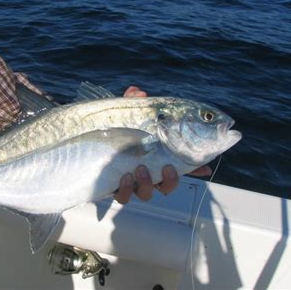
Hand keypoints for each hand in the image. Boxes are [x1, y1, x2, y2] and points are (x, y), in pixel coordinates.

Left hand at [114, 86, 212, 203]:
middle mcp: (146, 172)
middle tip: (168, 167)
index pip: (179, 164)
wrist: (85, 142)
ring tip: (140, 169)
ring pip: (147, 193)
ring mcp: (131, 182)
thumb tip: (138, 93)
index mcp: (155, 157)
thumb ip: (132, 103)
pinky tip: (124, 177)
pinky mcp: (115, 188)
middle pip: (167, 185)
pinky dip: (126, 189)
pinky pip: (123, 196)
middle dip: (171, 179)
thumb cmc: (112, 129)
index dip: (195, 167)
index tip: (205, 166)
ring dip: (147, 183)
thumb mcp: (123, 114)